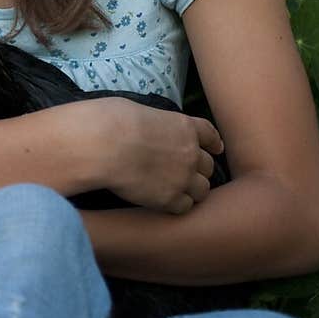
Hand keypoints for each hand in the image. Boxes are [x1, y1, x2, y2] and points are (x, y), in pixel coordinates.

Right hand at [63, 97, 223, 215]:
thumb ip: (154, 123)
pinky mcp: (170, 200)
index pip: (209, 135)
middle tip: (183, 173)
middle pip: (208, 166)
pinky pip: (184, 207)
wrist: (103, 145)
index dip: (213, 143)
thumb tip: (145, 128)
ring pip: (202, 190)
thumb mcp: (138, 110)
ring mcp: (183, 178)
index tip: (215, 148)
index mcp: (184, 126)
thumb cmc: (112, 121)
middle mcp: (190, 152)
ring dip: (191, 190)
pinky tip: (162, 201)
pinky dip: (176, 205)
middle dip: (198, 169)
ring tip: (174, 191)